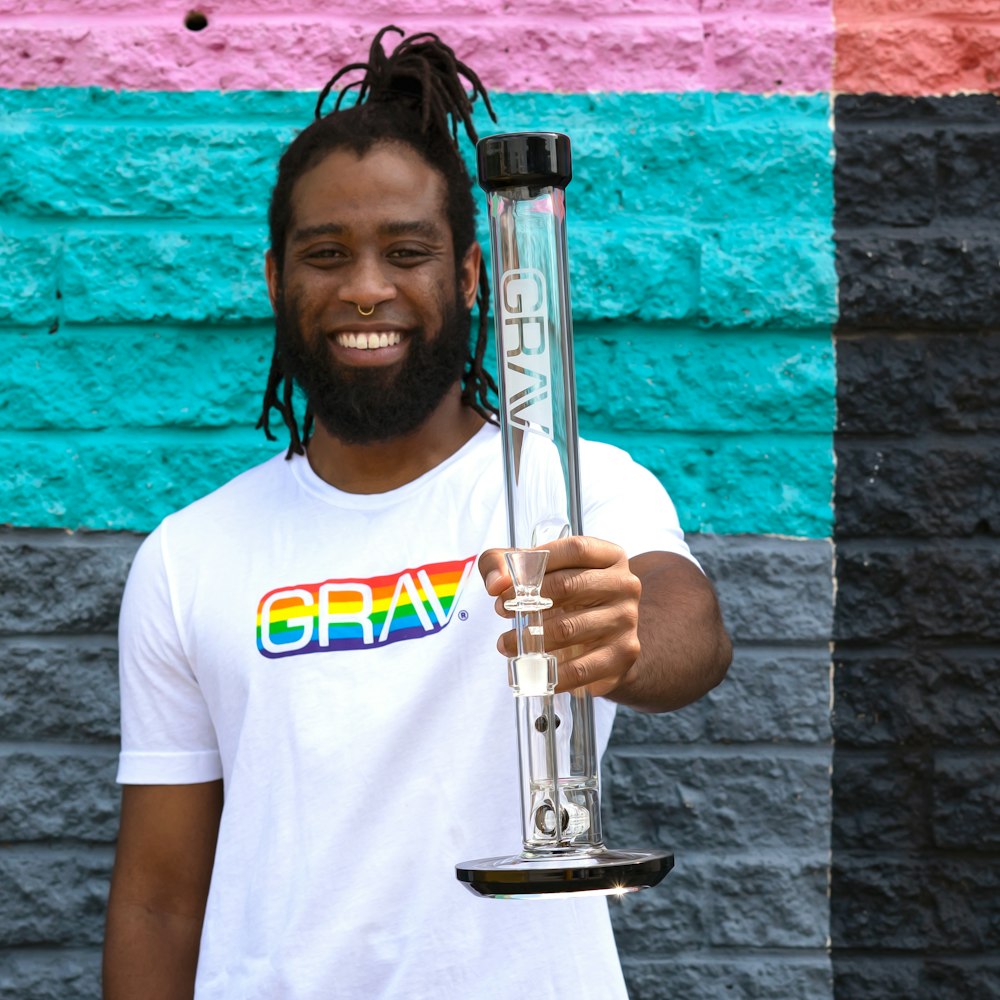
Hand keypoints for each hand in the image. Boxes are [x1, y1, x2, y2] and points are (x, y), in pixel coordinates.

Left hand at [479, 535, 640, 697]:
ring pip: (569, 628)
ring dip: (530, 638)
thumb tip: (496, 583)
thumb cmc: (566, 597)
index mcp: (610, 557)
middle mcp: (625, 585)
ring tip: (506, 644)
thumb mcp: (537, 572)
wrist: (605, 639)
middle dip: (528, 600)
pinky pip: (580, 667)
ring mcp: (627, 620)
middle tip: (502, 611)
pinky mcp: (623, 654)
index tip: (508, 582)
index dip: (538, 562)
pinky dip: (550, 672)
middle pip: (569, 585)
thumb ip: (504, 563)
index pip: (576, 549)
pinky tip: (532, 670)